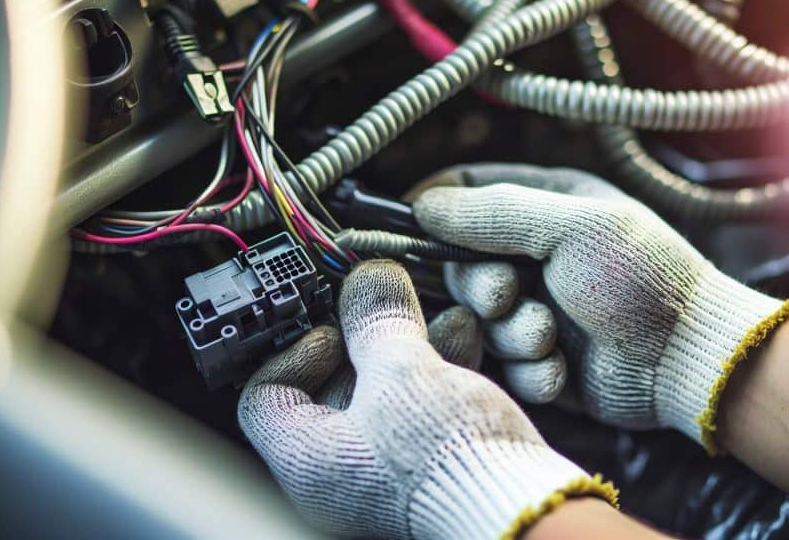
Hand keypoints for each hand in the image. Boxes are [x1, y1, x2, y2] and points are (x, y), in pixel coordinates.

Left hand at [238, 260, 616, 538]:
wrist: (521, 509)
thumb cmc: (447, 464)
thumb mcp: (401, 371)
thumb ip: (376, 319)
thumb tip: (367, 281)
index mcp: (307, 460)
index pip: (267, 396)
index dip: (294, 350)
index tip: (333, 324)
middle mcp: (340, 475)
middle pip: (333, 390)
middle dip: (369, 338)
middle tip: (388, 306)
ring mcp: (387, 477)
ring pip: (385, 398)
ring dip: (411, 349)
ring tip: (440, 317)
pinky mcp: (430, 471)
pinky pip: (421, 413)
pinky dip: (436, 374)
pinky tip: (464, 340)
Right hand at [412, 164, 788, 450]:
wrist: (688, 361)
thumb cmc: (643, 280)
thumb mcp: (573, 228)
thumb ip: (495, 213)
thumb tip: (424, 204)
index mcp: (544, 206)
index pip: (464, 192)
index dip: (432, 210)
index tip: (408, 230)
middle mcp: (534, 255)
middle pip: (459, 265)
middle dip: (479, 287)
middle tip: (507, 295)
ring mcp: (535, 307)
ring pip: (480, 321)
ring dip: (510, 333)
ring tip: (550, 336)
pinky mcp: (539, 359)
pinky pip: (503, 365)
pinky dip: (528, 369)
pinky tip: (562, 368)